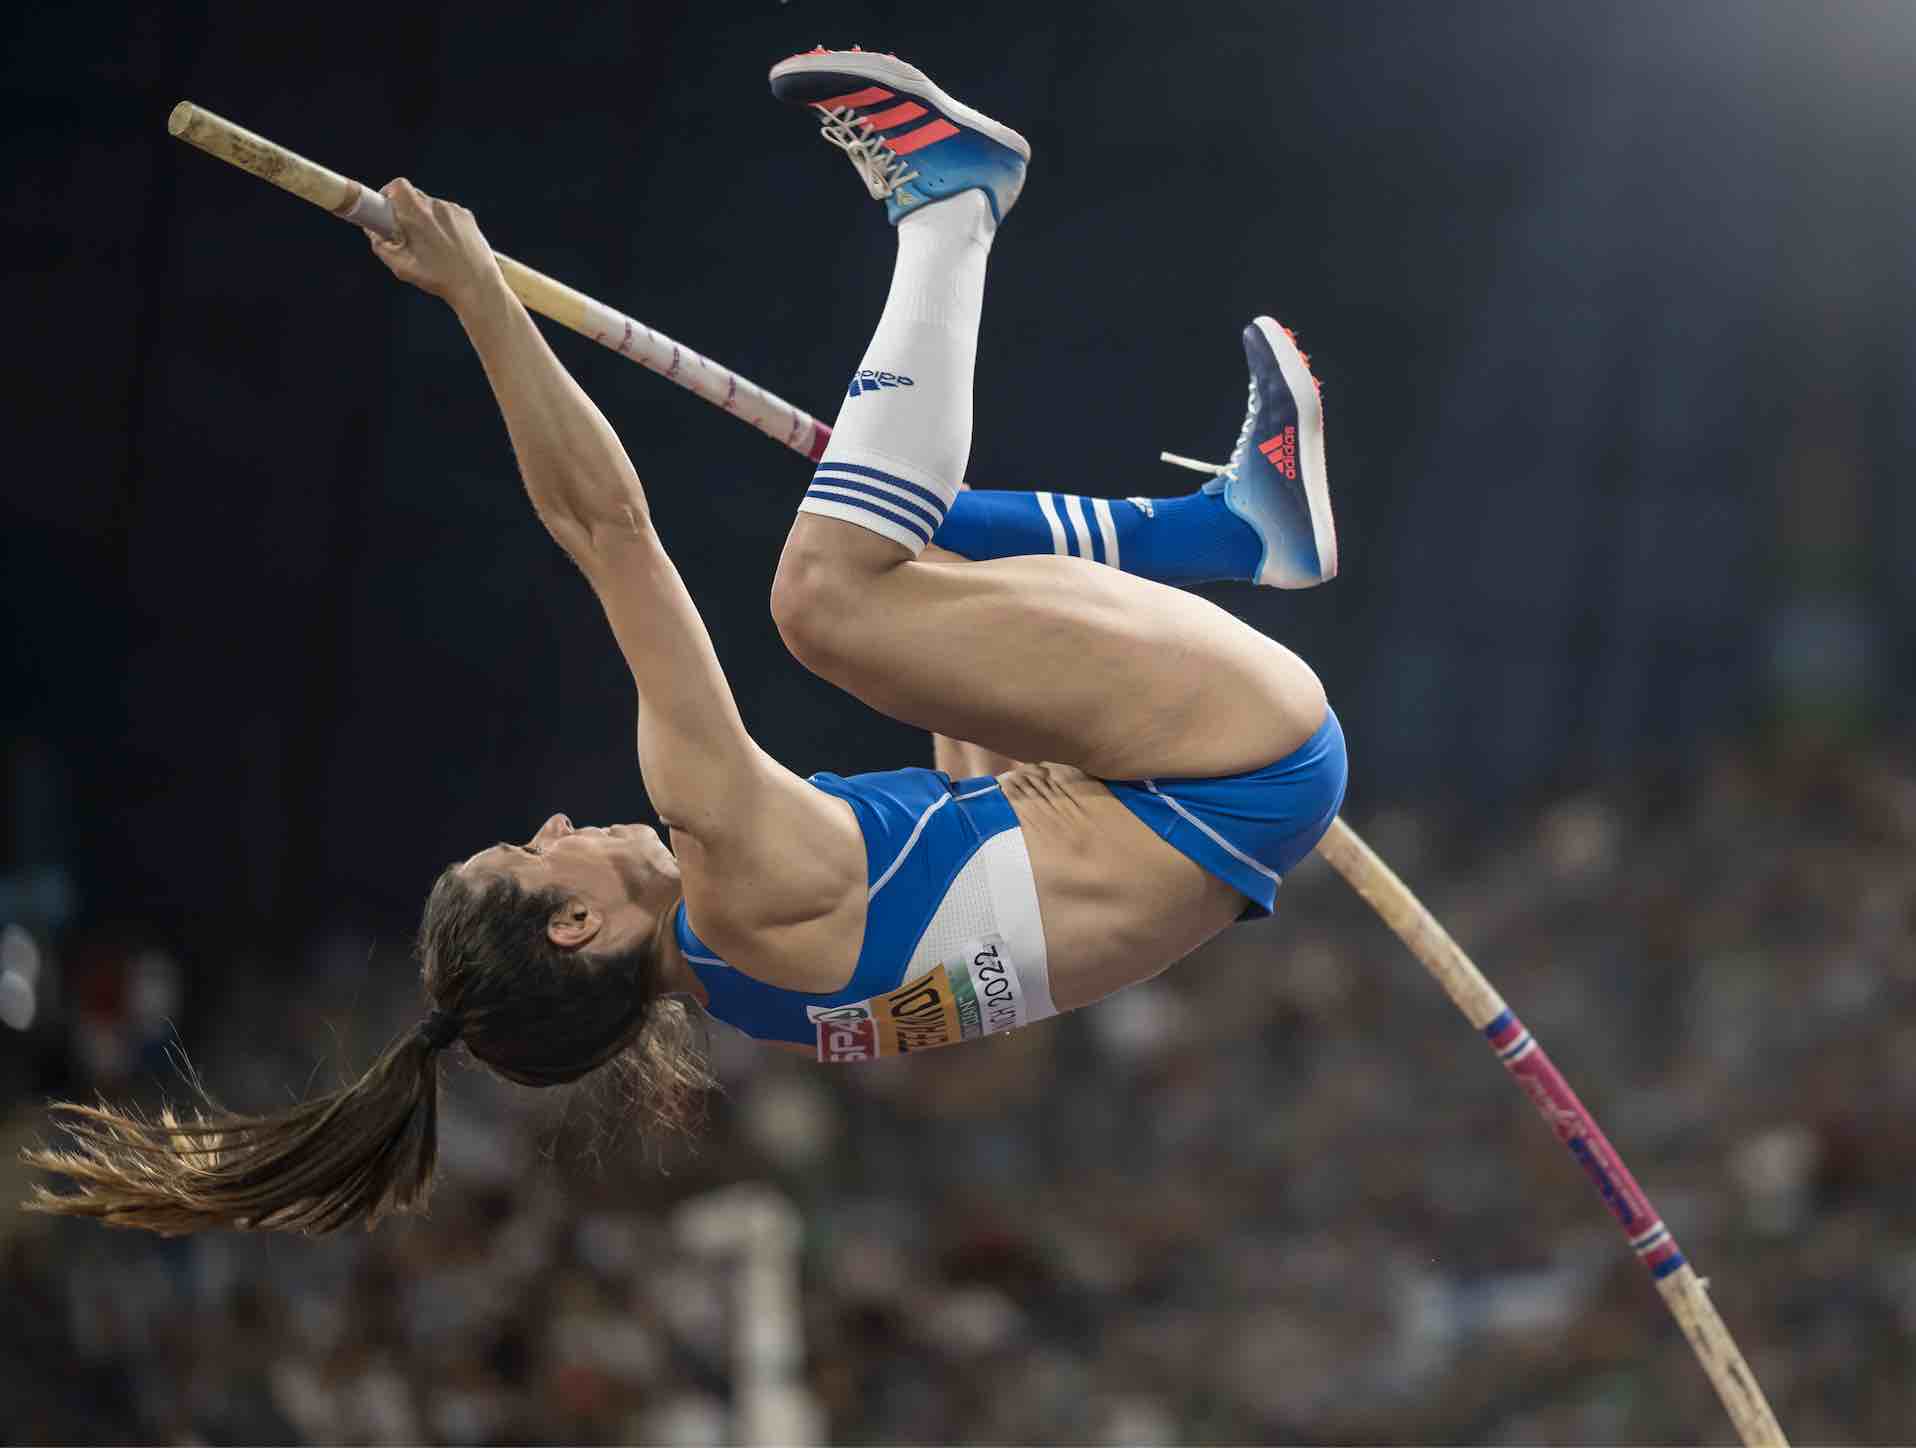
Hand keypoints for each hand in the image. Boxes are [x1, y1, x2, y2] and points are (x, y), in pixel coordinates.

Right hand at [365, 179, 500, 309]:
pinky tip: (446, 244)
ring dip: (426, 218)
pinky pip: (449, 213)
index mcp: (417, 214)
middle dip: (406, 210)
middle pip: (414, 195)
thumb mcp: (401, 266)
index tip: (386, 206)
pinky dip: (443, 224)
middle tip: (406, 231)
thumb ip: (381, 246)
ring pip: (432, 206)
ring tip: (430, 244)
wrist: (476, 285)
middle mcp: (436, 207)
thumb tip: (373, 232)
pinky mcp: (468, 217)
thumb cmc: (438, 278)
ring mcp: (454, 210)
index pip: (398, 185)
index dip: (389, 192)